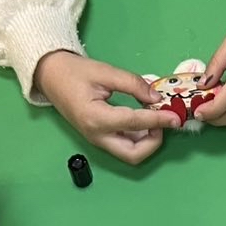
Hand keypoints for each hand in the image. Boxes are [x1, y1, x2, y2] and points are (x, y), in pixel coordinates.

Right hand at [34, 51, 180, 164]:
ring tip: (153, 118)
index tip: (174, 117)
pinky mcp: (100, 139)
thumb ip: (132, 84)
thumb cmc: (75, 72)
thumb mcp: (105, 71)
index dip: (158, 120)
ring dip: (147, 141)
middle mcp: (98, 136)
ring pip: (130, 154)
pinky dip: (138, 138)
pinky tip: (143, 121)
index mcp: (97, 118)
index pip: (135, 123)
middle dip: (153, 142)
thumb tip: (156, 98)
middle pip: (134, 154)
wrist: (51, 77)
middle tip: (161, 121)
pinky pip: (124, 146)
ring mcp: (98, 140)